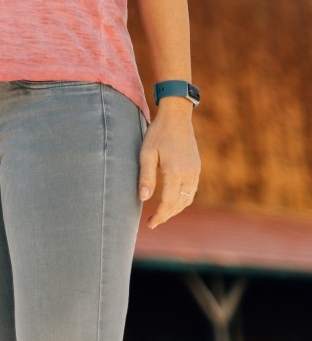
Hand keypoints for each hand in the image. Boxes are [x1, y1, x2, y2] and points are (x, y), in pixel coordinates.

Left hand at [139, 102, 200, 228]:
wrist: (177, 117)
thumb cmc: (158, 133)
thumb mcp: (146, 153)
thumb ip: (146, 176)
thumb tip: (143, 198)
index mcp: (174, 172)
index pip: (168, 203)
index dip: (160, 216)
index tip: (150, 224)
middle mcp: (188, 175)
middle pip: (179, 204)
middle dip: (167, 215)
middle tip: (153, 222)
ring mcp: (195, 172)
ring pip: (188, 199)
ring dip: (176, 209)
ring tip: (162, 213)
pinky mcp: (197, 168)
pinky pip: (191, 190)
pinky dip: (183, 200)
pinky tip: (173, 200)